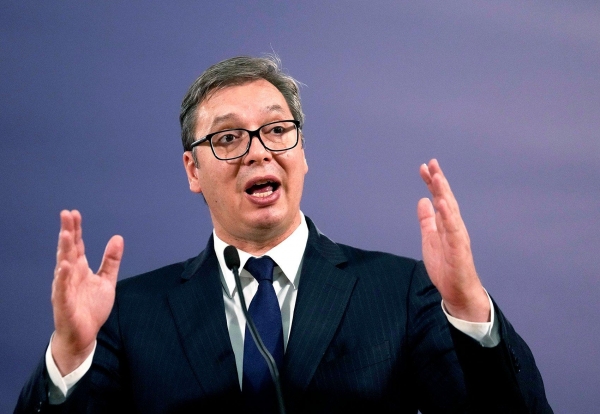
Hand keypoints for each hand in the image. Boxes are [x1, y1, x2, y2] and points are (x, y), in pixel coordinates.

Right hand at [51, 210, 123, 374]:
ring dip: (64, 250)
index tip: (74, 213)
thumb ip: (111, 260)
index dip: (76, 230)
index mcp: (80, 269)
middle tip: (66, 214)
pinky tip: (64, 265)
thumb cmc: (91, 308)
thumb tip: (117, 237)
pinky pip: (62, 288)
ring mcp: (65, 288)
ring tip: (66, 234)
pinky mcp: (64, 303)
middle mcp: (70, 275)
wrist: (84, 335)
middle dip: (68, 232)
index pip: (77, 245)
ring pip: (63, 265)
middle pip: (68, 250)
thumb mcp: (106, 281)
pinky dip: (63, 277)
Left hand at [417, 159, 489, 321]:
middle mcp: (454, 226)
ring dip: (444, 193)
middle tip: (431, 163)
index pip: (439, 198)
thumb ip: (427, 220)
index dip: (432, 183)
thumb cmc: (445, 266)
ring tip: (437, 178)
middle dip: (439, 181)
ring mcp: (458, 236)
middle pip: (446, 199)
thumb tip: (422, 201)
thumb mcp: (430, 239)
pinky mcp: (459, 249)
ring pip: (451, 210)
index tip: (424, 167)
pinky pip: (454, 230)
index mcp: (447, 223)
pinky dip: (448, 216)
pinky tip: (442, 204)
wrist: (456, 291)